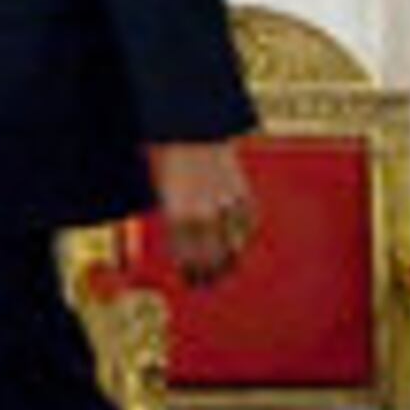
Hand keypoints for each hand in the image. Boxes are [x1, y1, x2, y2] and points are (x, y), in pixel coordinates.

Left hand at [149, 138, 256, 284]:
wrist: (192, 126)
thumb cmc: (170, 156)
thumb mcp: (162, 192)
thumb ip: (172, 221)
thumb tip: (181, 248)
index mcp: (177, 216)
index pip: (187, 259)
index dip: (191, 274)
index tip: (191, 281)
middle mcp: (203, 213)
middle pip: (212, 258)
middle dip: (211, 274)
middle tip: (210, 282)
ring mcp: (226, 204)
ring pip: (234, 244)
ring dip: (231, 260)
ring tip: (228, 269)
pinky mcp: (243, 192)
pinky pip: (248, 222)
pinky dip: (244, 233)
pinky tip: (240, 240)